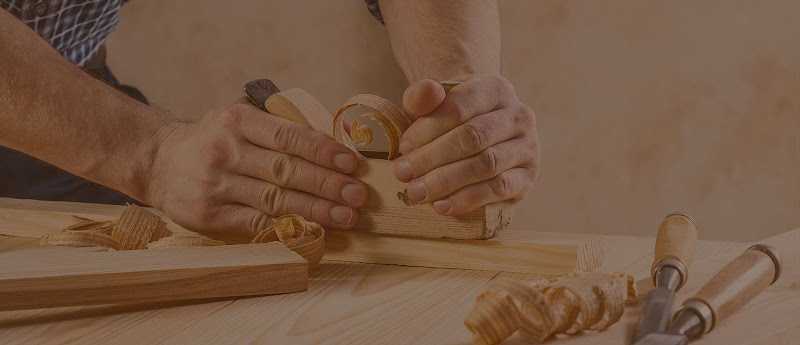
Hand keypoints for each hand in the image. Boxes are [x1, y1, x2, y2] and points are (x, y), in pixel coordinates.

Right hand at [145, 103, 367, 238]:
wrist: (158, 161)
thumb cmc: (213, 140)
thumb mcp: (239, 120)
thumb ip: (278, 129)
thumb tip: (335, 147)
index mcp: (238, 120)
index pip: (288, 136)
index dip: (323, 151)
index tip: (352, 164)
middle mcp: (225, 150)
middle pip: (286, 170)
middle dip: (327, 184)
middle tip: (358, 195)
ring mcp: (215, 184)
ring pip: (275, 200)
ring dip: (316, 210)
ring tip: (347, 217)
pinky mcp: (208, 214)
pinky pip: (256, 223)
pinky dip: (288, 228)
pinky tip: (314, 231)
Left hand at [393, 75, 538, 215]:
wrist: (482, 138)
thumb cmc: (452, 119)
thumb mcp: (434, 103)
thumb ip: (423, 96)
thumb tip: (426, 93)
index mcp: (495, 89)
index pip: (459, 106)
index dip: (428, 128)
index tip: (403, 147)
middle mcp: (518, 115)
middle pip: (472, 136)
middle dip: (432, 157)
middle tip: (403, 174)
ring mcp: (527, 147)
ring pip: (485, 164)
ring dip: (446, 181)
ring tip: (416, 192)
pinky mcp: (527, 177)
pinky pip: (498, 189)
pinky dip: (468, 199)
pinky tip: (441, 206)